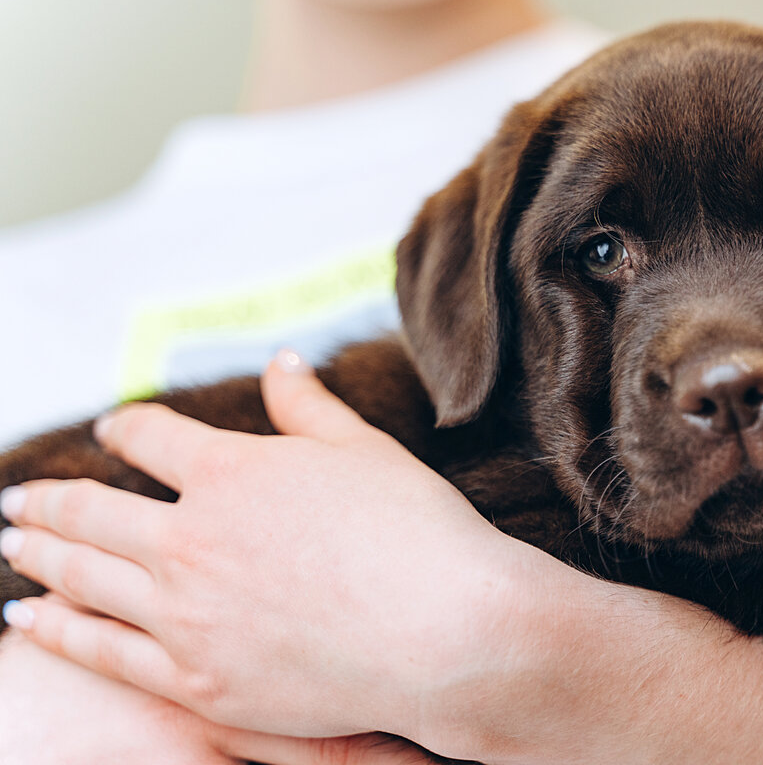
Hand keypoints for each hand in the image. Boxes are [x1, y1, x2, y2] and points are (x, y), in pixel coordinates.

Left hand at [0, 350, 562, 752]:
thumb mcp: (363, 450)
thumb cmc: (416, 532)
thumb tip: (279, 359)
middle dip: (50, 499)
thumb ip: (307, 406)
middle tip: (18, 497)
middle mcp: (191, 539)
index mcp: (230, 471)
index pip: (150, 438)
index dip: (126, 428)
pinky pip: (103, 651)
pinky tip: (30, 619)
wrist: (444, 633)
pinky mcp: (196, 679)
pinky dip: (58, 630)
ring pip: (82, 577)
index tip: (112, 430)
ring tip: (12, 544)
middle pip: (93, 511)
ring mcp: (185, 614)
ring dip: (39, 555)